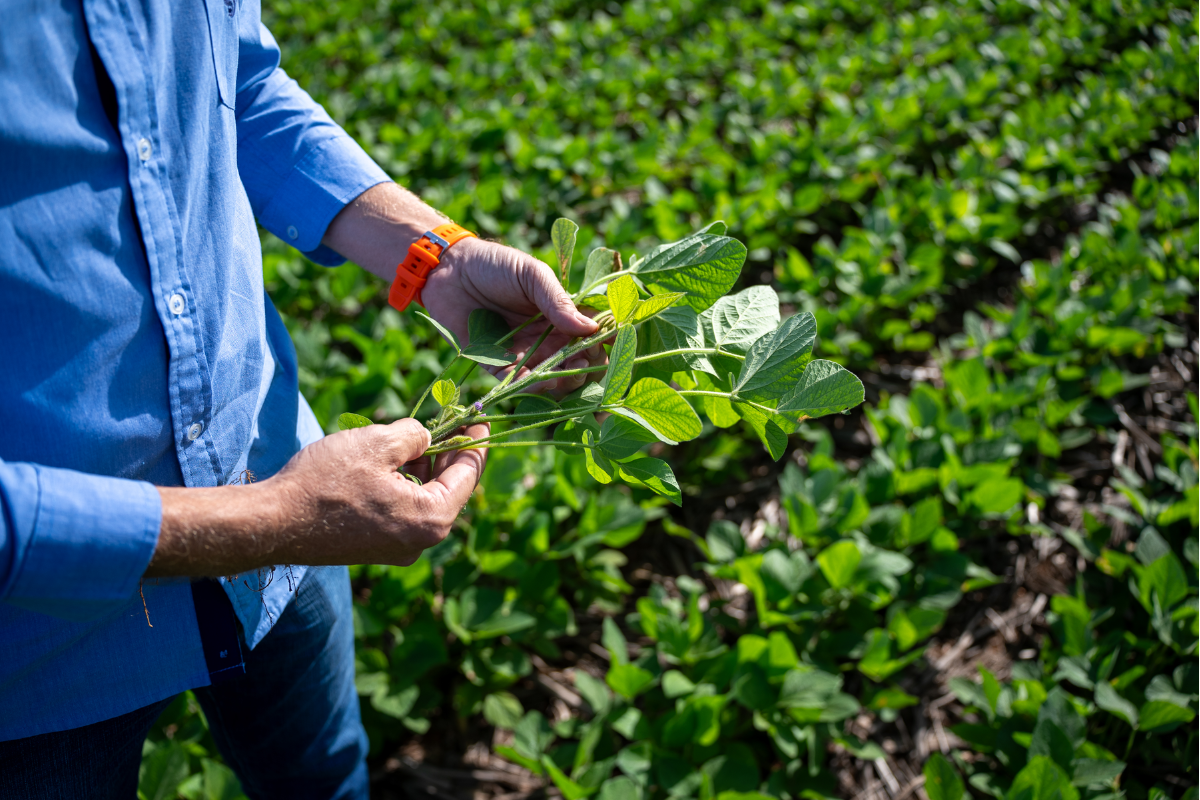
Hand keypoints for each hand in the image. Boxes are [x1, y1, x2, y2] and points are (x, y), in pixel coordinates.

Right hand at [148, 419, 488, 575]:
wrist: (273, 522)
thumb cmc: (325, 481)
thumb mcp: (377, 443)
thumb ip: (415, 435)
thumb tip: (426, 436)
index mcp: (432, 518)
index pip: (469, 473)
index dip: (474, 440)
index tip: (477, 417)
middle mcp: (421, 541)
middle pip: (450, 490)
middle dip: (448, 453)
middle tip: (447, 421)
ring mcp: (398, 549)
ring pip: (425, 501)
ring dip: (425, 470)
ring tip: (416, 438)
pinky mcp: (376, 549)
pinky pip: (403, 513)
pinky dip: (405, 487)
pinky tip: (392, 464)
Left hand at [320, 183, 606, 394]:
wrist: (448, 270)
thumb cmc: (494, 265)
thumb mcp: (532, 275)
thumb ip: (558, 301)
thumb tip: (592, 328)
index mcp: (563, 316)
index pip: (594, 336)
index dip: (606, 344)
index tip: (610, 344)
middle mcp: (549, 340)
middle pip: (579, 364)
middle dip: (588, 367)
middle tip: (584, 360)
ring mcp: (526, 356)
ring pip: (555, 380)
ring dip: (565, 381)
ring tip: (568, 372)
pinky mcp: (499, 368)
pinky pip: (521, 386)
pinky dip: (533, 388)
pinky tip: (541, 382)